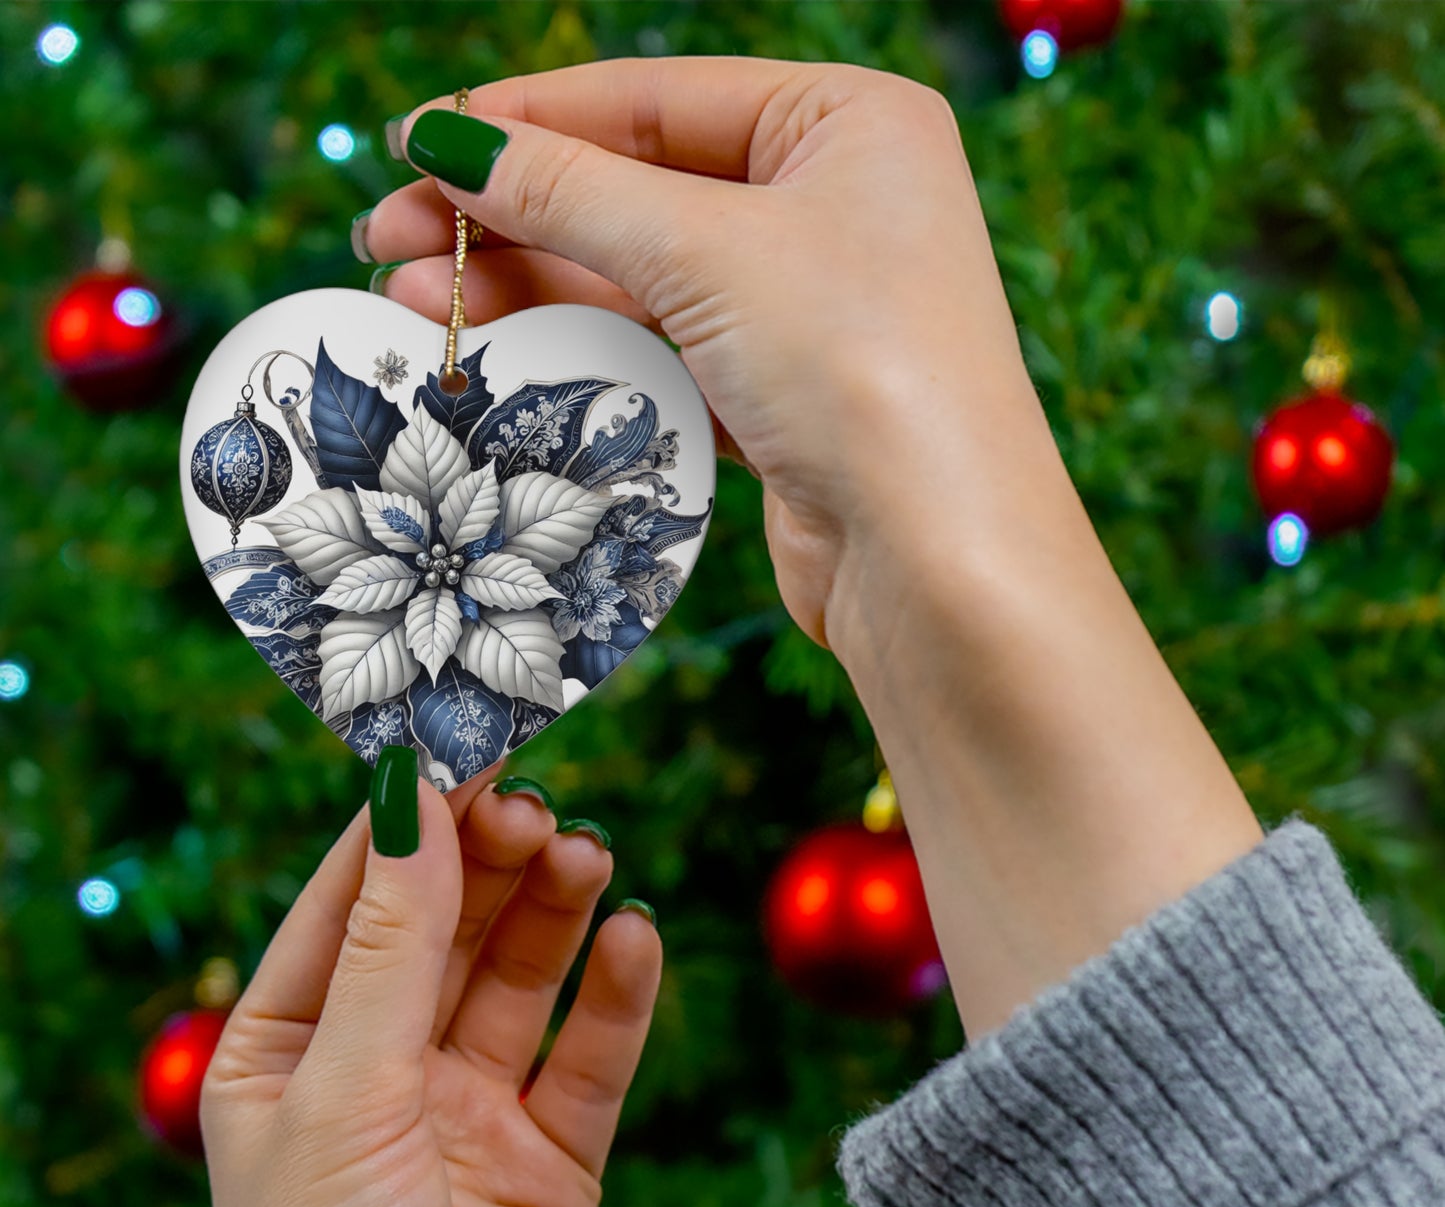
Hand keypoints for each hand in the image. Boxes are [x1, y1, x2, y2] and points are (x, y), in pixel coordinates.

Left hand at [201, 762, 660, 1206]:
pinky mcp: (553, 1159)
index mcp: (289, 1054)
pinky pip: (591, 1055)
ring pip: (521, 977)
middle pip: (447, 928)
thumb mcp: (346, 1094)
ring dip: (556, 911)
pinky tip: (635, 938)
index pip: (352, 903)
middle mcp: (380, 1073)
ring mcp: (469, 1114)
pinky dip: (617, 994)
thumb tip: (410, 797)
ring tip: (589, 857)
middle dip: (490, 862)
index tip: (464, 746)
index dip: (408, 824)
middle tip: (539, 807)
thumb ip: (391, 945)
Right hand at [361, 56, 1036, 650]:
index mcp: (847, 123)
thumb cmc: (858, 368)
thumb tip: (450, 140)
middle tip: (388, 236)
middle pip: (637, 188)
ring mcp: (807, 305)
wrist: (936, 558)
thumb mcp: (706, 251)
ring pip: (640, 276)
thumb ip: (571, 191)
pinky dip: (582, 347)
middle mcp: (833, 203)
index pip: (655, 99)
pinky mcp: (781, 394)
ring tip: (413, 299)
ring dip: (528, 286)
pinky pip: (661, 349)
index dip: (527, 119)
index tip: (416, 141)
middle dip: (509, 213)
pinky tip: (496, 350)